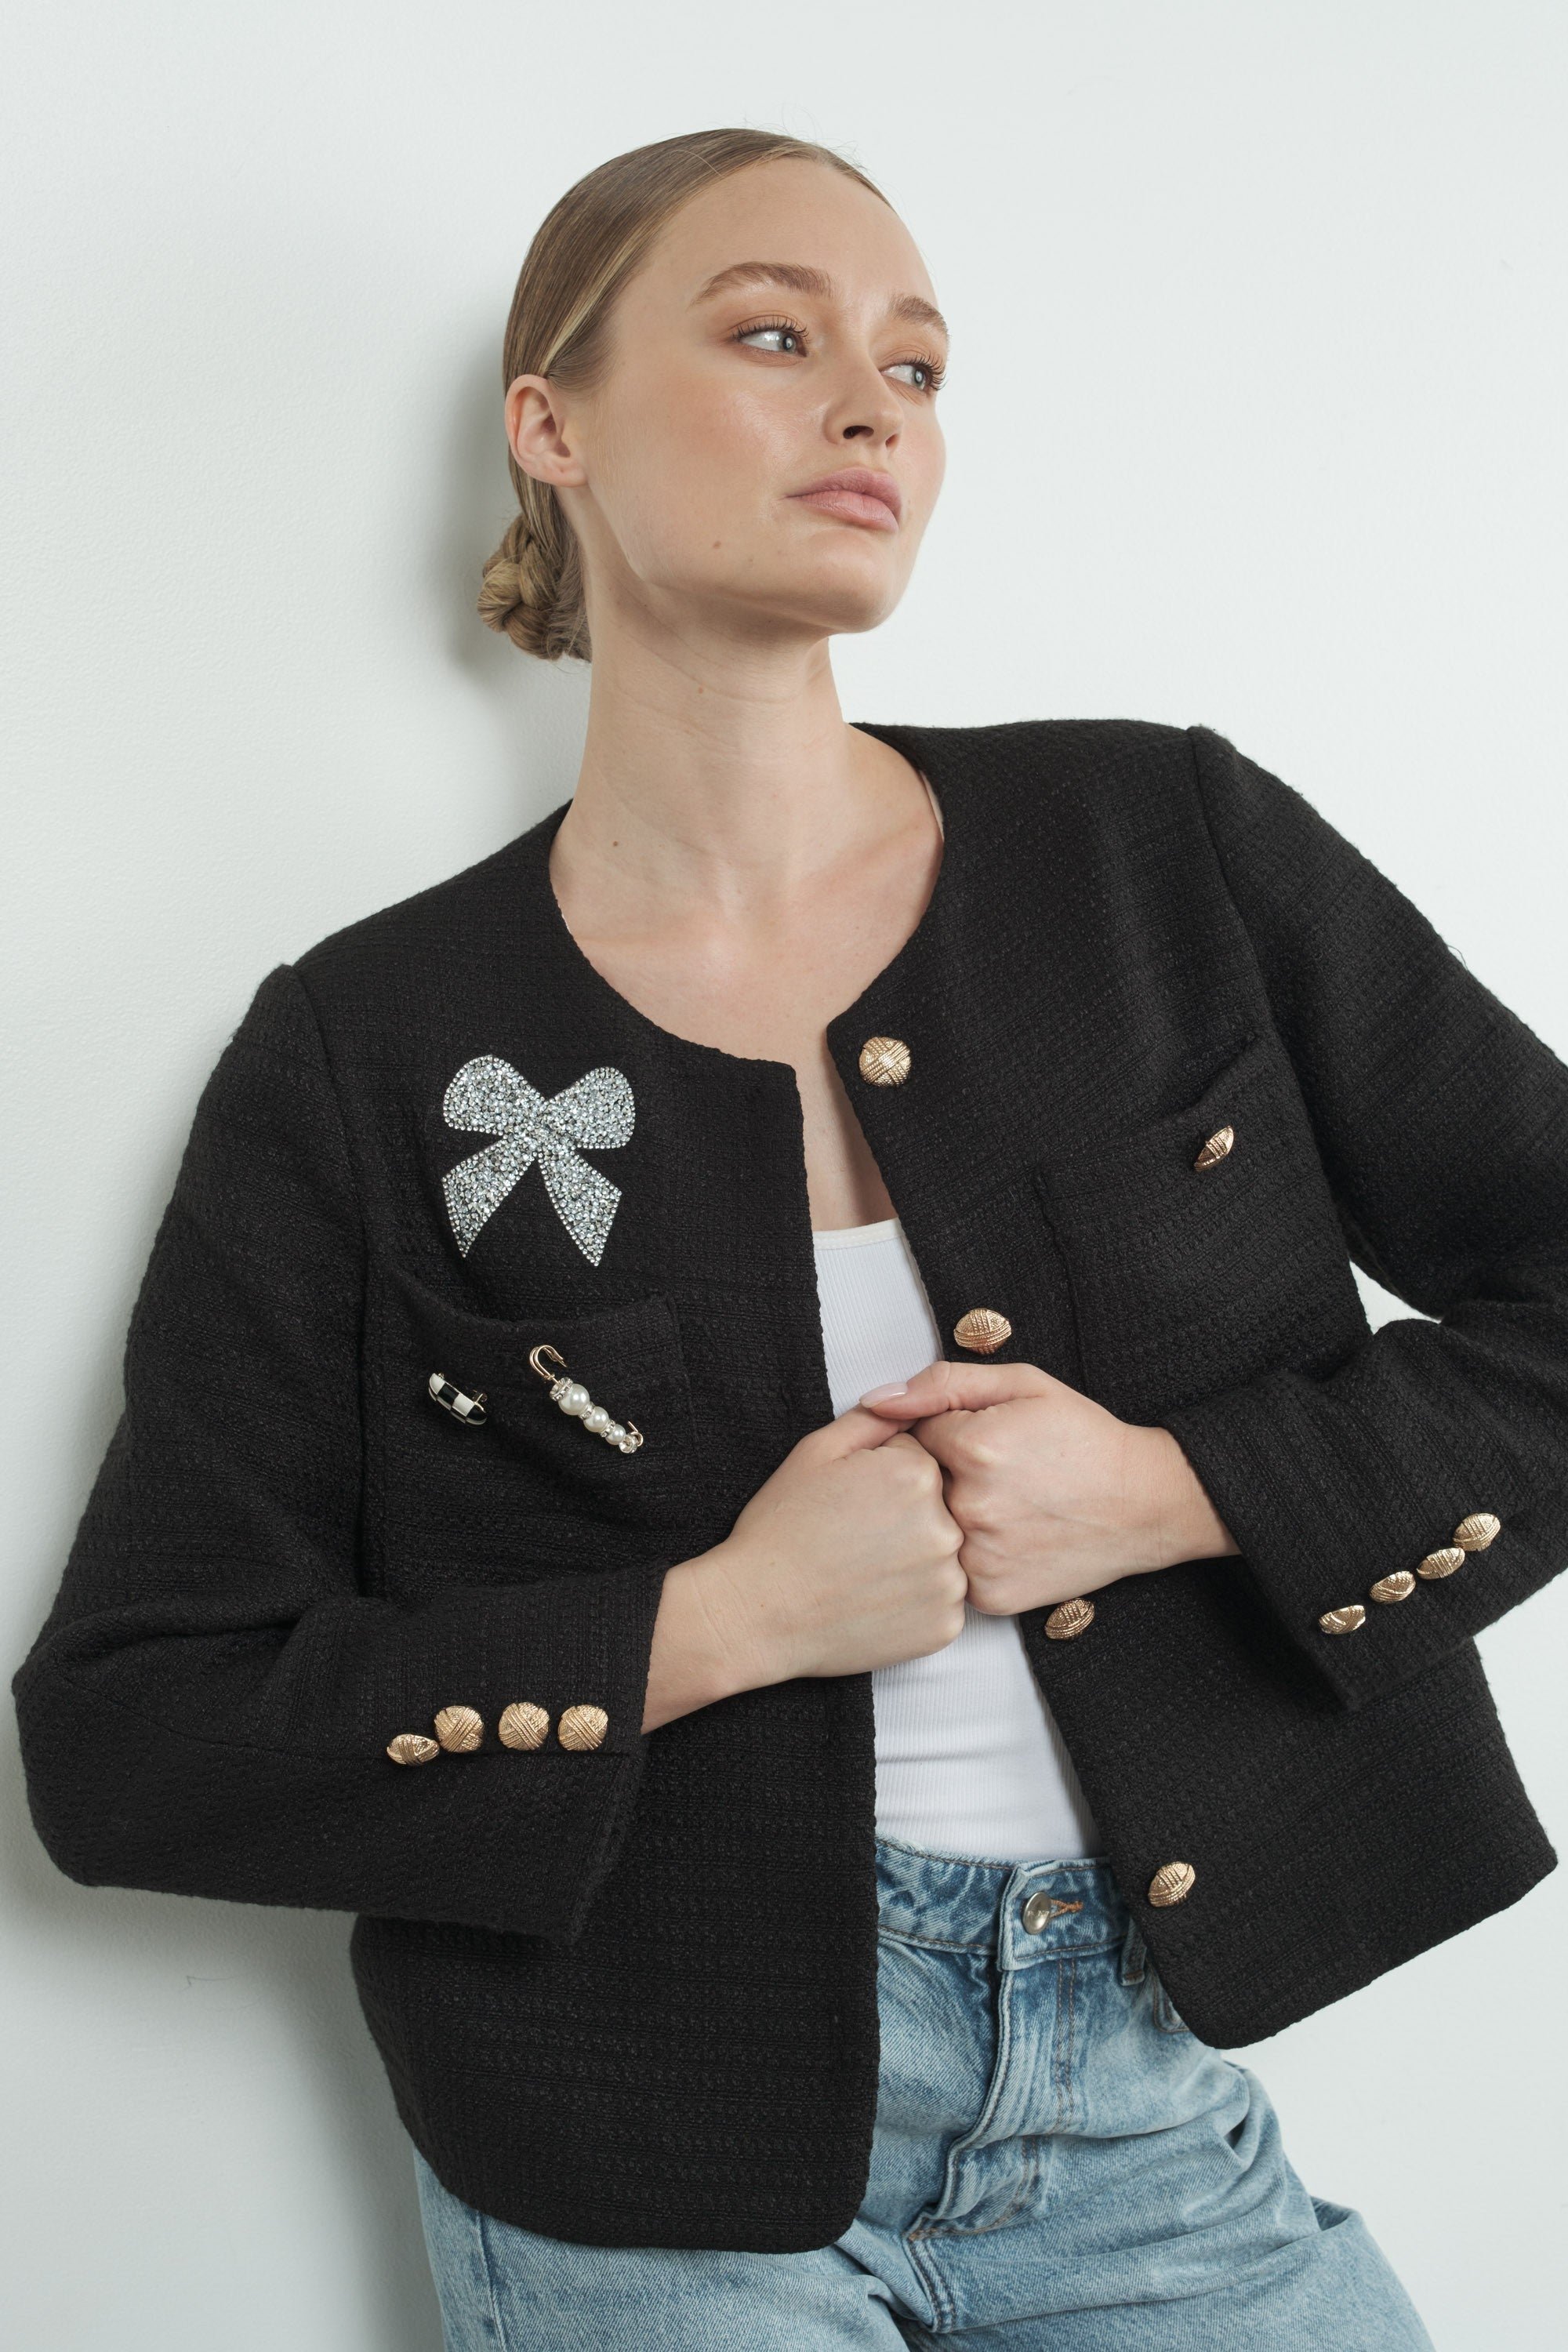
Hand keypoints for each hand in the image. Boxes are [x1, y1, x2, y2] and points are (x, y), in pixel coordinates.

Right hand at [693, 1404, 968, 1691]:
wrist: (760, 1612)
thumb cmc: (781, 1531)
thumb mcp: (816, 1451)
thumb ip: (873, 1419)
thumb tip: (910, 1405)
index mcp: (917, 1475)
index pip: (919, 1460)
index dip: (880, 1478)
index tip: (852, 1502)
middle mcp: (945, 1527)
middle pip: (937, 1507)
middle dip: (903, 1517)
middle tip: (854, 1538)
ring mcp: (948, 1582)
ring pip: (942, 1556)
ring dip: (914, 1559)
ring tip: (863, 1570)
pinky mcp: (943, 1626)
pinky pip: (941, 1602)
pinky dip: (916, 1602)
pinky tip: (875, 1599)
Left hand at [857, 1360, 1238, 1615]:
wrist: (1144, 1503)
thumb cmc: (1082, 1438)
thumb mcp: (1022, 1385)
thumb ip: (943, 1383)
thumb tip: (875, 1399)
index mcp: (973, 1448)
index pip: (912, 1436)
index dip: (942, 1435)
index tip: (979, 1441)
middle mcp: (970, 1508)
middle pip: (916, 1488)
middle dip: (941, 1477)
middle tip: (995, 1475)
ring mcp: (980, 1558)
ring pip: (930, 1531)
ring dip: (951, 1518)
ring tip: (1003, 1506)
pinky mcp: (990, 1596)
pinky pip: (951, 1571)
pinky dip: (969, 1555)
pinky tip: (1007, 1538)